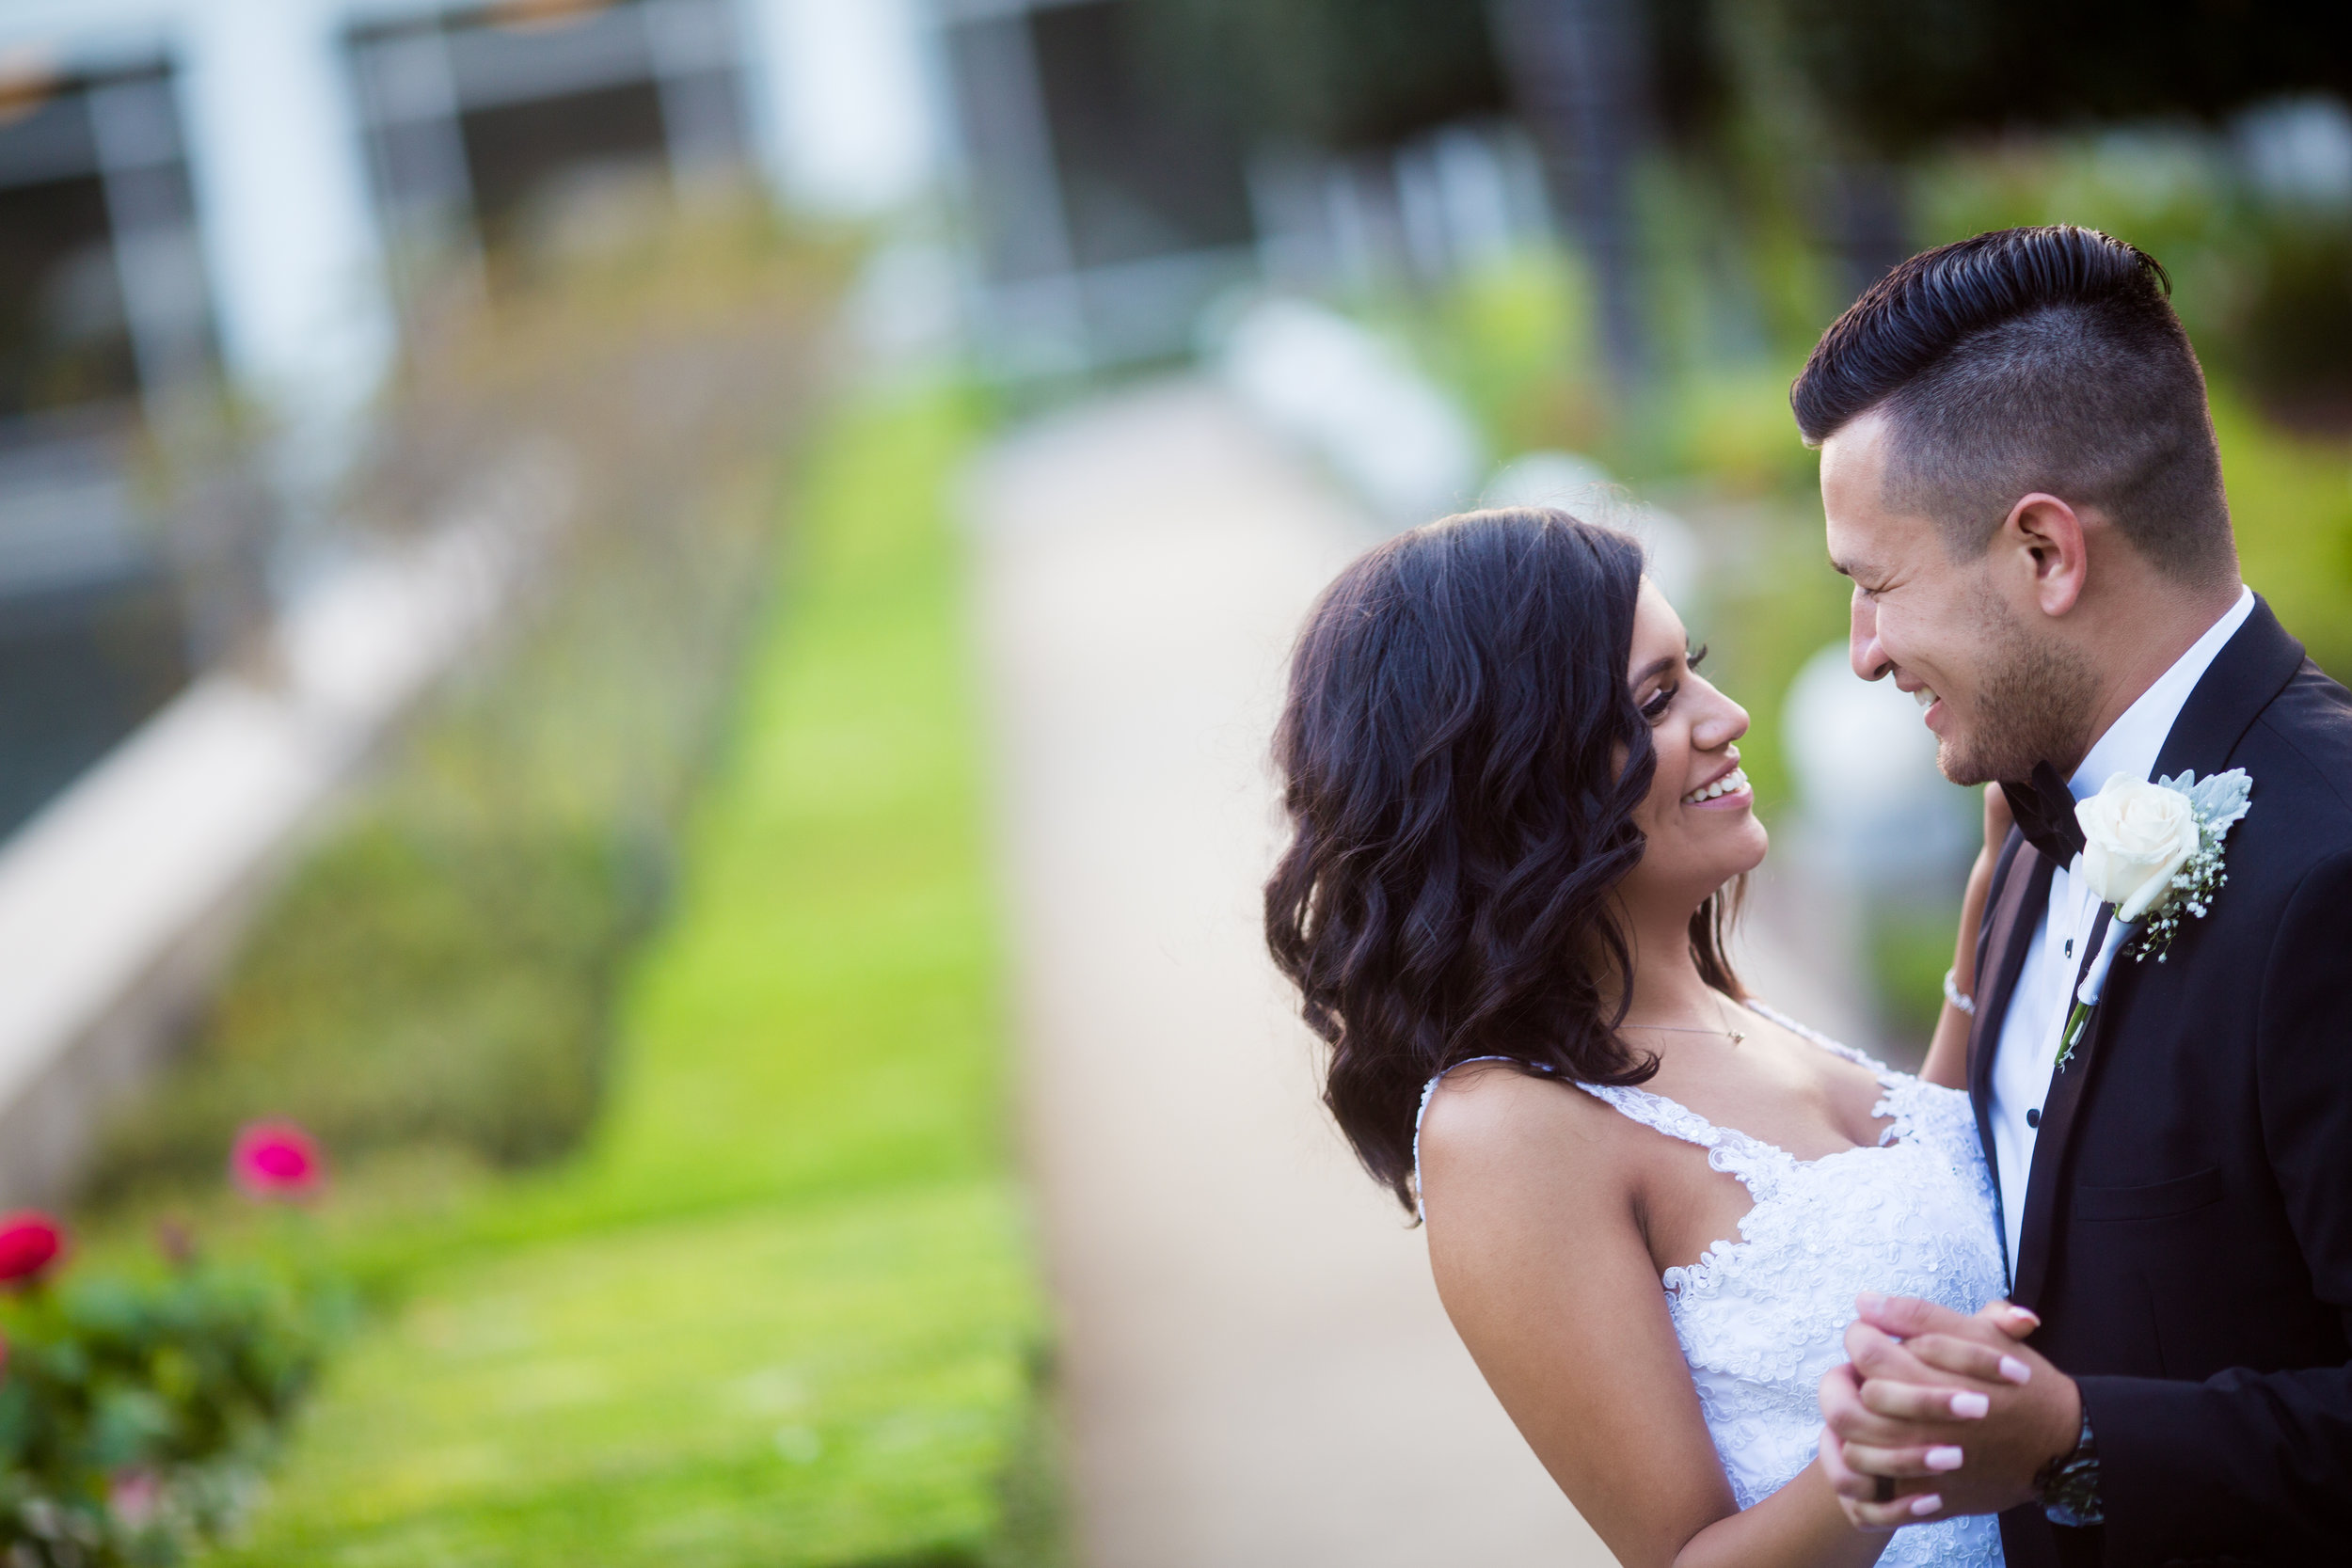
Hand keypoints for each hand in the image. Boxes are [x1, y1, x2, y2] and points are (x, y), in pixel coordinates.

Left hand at [1817, 1295, 2077, 1529]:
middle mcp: (1918, 1423)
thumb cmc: (2019, 1382)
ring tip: (1874, 1415)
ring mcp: (1923, 1465)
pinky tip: (1885, 1454)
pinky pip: (1878, 1497)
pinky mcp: (1932, 1499)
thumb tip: (1865, 1300)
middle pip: (1850, 1403)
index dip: (1861, 1336)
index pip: (1862, 1349)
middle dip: (1851, 1386)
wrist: (2062, 1444)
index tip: (1872, 1336)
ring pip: (1855, 1451)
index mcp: (1927, 1375)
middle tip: (1869, 1377)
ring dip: (1856, 1431)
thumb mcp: (1982, 1335)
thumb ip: (1919, 1315)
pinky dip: (1874, 1477)